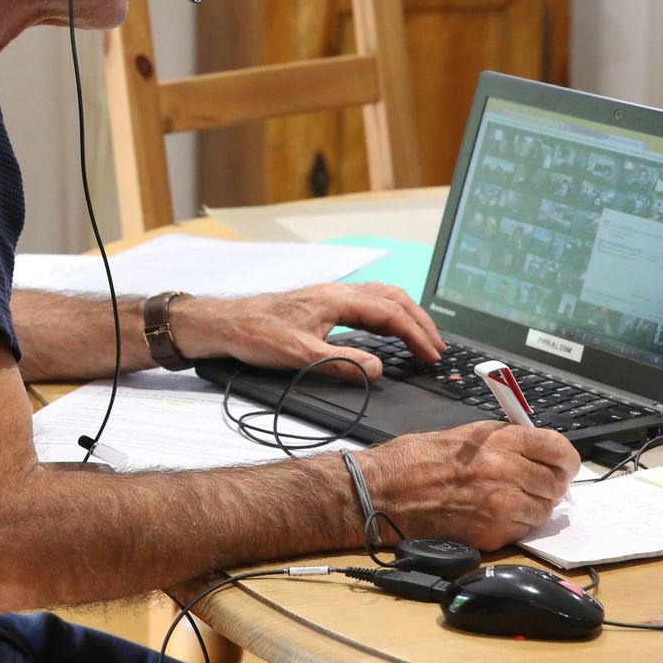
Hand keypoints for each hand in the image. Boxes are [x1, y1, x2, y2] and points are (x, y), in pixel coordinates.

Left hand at [171, 281, 444, 381]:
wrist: (225, 324)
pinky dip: (386, 315)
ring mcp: (329, 296)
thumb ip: (341, 363)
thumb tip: (378, 370)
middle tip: (437, 348)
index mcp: (336, 299)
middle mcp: (336, 292)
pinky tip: (386, 331)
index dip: (415, 335)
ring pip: (379, 297)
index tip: (432, 355)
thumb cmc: (256, 335)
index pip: (389, 313)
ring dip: (404, 316)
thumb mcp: (299, 355)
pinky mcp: (321, 304)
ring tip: (421, 338)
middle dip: (419, 322)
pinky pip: (365, 304)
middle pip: (391, 298)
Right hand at [358, 422, 580, 549]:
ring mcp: (501, 504)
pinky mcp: (493, 533)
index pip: (557, 447)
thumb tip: (531, 451)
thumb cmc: (411, 461)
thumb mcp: (460, 436)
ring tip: (508, 500)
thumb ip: (500, 442)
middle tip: (536, 484)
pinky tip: (494, 514)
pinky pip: (524, 530)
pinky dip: (516, 525)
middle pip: (555, 482)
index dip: (565, 458)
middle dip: (549, 484)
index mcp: (497, 439)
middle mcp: (505, 470)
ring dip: (533, 506)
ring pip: (544, 510)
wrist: (383, 492)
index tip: (565, 464)